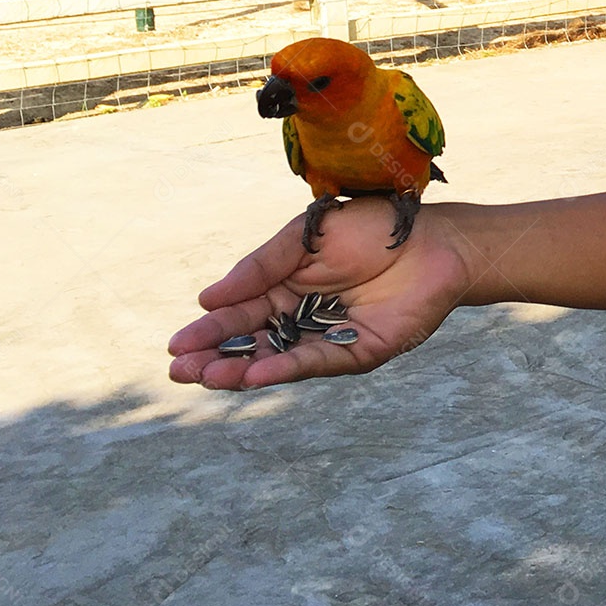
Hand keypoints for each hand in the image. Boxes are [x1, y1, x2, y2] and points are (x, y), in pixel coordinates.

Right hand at [168, 198, 469, 388]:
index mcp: (287, 288)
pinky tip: (255, 374)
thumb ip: (259, 268)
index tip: (175, 347)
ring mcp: (331, 337)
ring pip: (279, 359)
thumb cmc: (370, 228)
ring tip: (208, 377)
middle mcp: (305, 318)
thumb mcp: (304, 239)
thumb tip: (207, 299)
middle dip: (216, 358)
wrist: (430, 237)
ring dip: (243, 370)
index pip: (240, 315)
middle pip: (253, 344)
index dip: (208, 331)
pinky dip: (286, 369)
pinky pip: (317, 361)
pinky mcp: (359, 351)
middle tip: (180, 372)